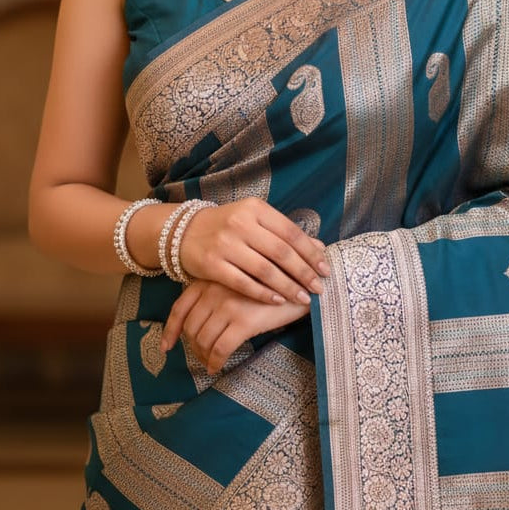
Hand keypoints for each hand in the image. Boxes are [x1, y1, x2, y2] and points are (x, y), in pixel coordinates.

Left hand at [160, 279, 309, 373]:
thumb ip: (218, 292)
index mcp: (210, 278)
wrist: (303, 278)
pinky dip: (216, 362)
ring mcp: (227, 305)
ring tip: (211, 363)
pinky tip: (218, 368)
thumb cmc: (274, 279)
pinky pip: (220, 349)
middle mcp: (214, 289)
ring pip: (203, 340)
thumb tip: (201, 321)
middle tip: (201, 357)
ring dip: (204, 357)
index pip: (180, 307)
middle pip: (190, 327)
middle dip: (192, 347)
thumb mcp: (240, 279)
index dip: (171, 330)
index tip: (167, 347)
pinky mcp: (244, 321)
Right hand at [178, 197, 328, 304]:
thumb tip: (318, 247)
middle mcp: (241, 224)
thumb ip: (281, 231)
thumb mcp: (253, 219)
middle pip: (281, 252)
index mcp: (255, 209)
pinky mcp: (212, 264)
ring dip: (287, 287)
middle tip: (319, 288)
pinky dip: (263, 294)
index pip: (290, 232)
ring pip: (265, 270)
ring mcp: (225, 244)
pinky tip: (278, 300)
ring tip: (303, 298)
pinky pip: (243, 283)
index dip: (310, 252)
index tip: (325, 269)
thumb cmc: (227, 226)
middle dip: (303, 272)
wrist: (183, 231)